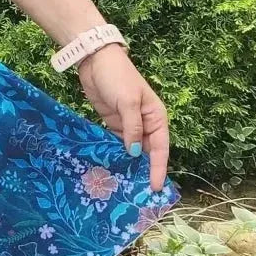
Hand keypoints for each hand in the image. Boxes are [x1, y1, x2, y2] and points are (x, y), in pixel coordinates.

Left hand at [75, 44, 170, 194]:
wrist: (95, 60)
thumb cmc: (118, 77)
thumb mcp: (127, 102)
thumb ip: (132, 128)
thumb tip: (135, 152)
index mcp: (156, 117)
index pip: (160, 148)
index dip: (158, 168)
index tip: (155, 187)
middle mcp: (145, 123)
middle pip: (148, 152)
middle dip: (144, 171)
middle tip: (139, 194)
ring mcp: (129, 125)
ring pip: (132, 151)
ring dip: (130, 165)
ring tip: (125, 187)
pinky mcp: (113, 124)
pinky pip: (117, 144)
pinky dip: (116, 155)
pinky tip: (112, 169)